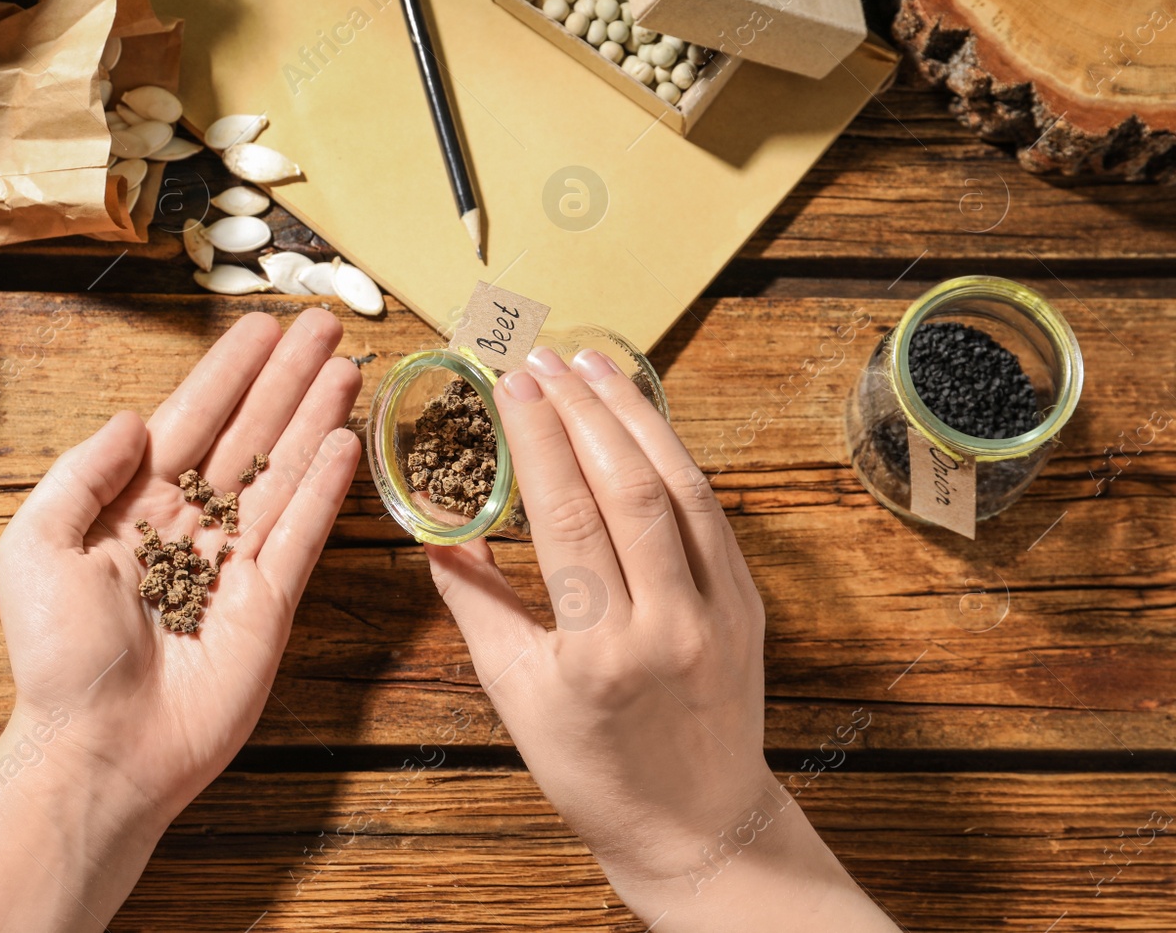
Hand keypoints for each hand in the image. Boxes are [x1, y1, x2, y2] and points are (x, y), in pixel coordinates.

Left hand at [0, 308, 362, 820]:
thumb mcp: (34, 548)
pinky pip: (302, 535)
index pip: (190, 421)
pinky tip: (346, 442)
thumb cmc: (57, 659)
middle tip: (325, 326)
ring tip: (346, 368)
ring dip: (315, 418)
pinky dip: (326, 489)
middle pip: (249, 435)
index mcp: (133, 509)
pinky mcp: (269, 606)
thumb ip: (82, 473)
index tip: (261, 326)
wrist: (97, 750)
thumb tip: (135, 418)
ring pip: (283, 473)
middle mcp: (190, 527)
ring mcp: (234, 565)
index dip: (228, 372)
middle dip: (286, 380)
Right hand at [425, 346, 895, 929]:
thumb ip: (476, 608)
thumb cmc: (594, 771)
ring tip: (592, 364)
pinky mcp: (748, 604)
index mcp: (599, 653)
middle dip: (583, 410)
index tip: (512, 384)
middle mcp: (668, 625)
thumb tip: (437, 537)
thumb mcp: (516, 697)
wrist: (696, 825)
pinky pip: (709, 513)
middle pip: (629, 489)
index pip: (568, 518)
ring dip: (635, 417)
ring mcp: (720, 611)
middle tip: (543, 357)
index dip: (540, 440)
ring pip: (681, 489)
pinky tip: (642, 420)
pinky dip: (674, 457)